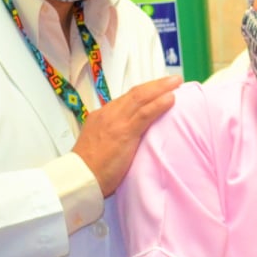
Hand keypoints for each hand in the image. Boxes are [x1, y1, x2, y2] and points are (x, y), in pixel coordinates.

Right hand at [74, 76, 180, 196]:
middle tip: (172, 79)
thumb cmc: (90, 169)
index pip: (127, 99)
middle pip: (136, 93)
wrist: (80, 177)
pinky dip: (159, 104)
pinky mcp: (124, 132)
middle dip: (156, 84)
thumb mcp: (99, 144)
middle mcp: (108, 114)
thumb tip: (129, 138)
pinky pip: (144, 113)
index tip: (158, 88)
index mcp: (101, 116)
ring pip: (141, 98)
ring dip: (161, 88)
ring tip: (176, 82)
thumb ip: (113, 136)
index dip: (145, 92)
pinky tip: (171, 98)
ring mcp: (116, 121)